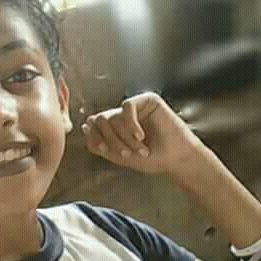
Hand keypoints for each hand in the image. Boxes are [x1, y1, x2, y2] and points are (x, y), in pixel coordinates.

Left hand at [81, 92, 203, 175]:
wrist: (176, 160)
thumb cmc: (152, 159)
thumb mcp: (120, 156)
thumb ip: (100, 144)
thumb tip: (84, 127)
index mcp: (115, 127)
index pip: (93, 125)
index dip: (94, 136)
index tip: (105, 150)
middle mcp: (123, 114)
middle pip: (101, 120)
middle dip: (111, 139)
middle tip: (126, 153)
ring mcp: (135, 107)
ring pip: (114, 116)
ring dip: (125, 137)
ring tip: (140, 149)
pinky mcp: (147, 100)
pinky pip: (127, 107)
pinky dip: (131, 125)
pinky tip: (141, 136)